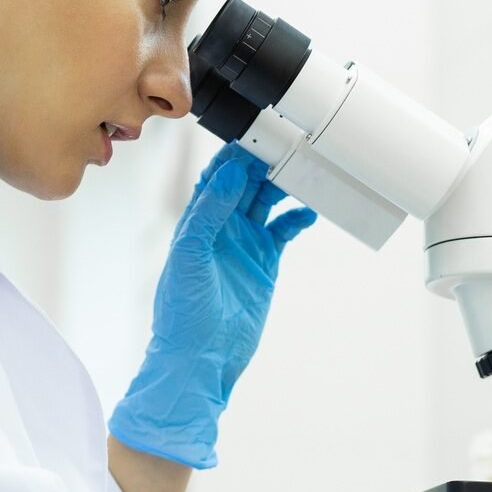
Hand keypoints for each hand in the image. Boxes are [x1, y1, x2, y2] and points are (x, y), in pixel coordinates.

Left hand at [107, 142, 317, 468]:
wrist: (199, 358)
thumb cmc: (182, 313)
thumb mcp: (191, 255)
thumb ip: (209, 212)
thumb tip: (231, 172)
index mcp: (197, 220)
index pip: (218, 175)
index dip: (237, 153)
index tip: (259, 133)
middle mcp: (221, 227)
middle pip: (247, 181)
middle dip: (266, 161)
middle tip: (290, 144)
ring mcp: (244, 243)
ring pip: (267, 200)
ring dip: (284, 183)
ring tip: (304, 169)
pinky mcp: (263, 262)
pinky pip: (283, 230)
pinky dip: (297, 217)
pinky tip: (309, 209)